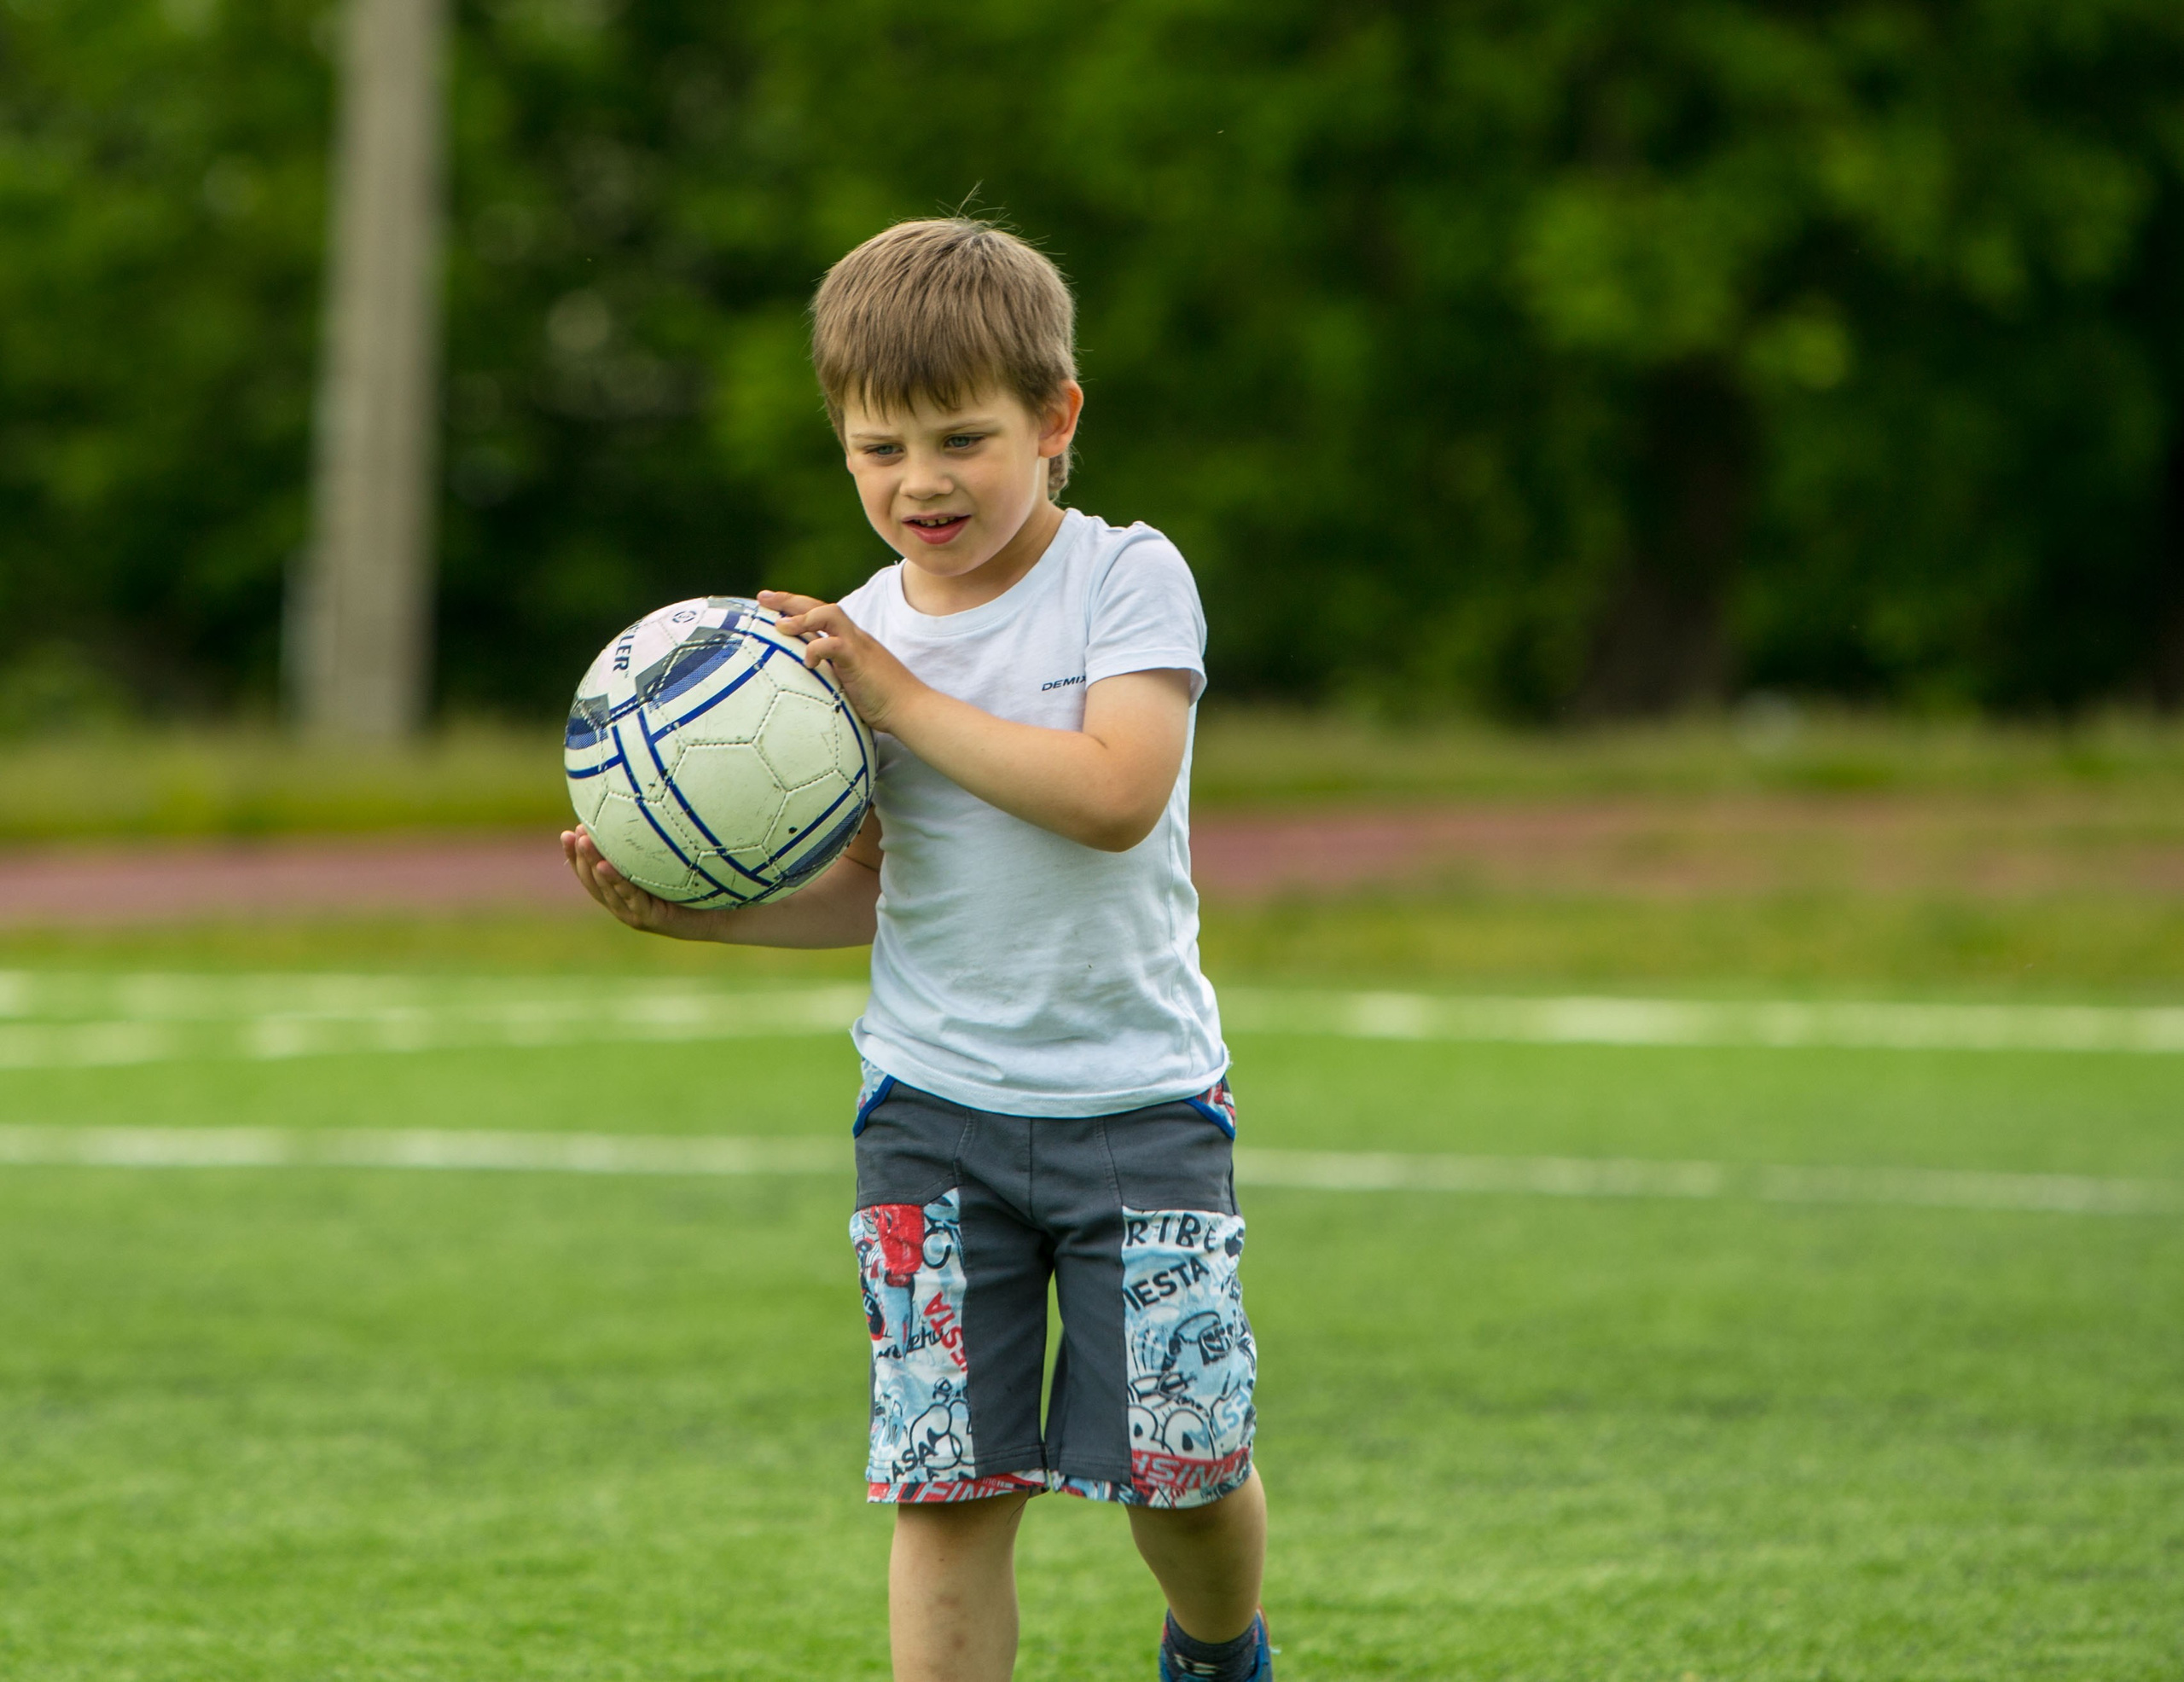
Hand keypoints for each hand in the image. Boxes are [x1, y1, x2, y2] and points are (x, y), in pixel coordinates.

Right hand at [561, 825, 711, 938]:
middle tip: (572, 834)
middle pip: (593, 880)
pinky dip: (616, 881)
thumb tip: (642, 802)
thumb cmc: (696, 885)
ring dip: (592, 865)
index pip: (590, 873)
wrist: (722, 914)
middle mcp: (624, 904)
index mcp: (622, 891)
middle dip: (579, 857)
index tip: (567, 832)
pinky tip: (605, 865)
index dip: (575, 855)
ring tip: (583, 843)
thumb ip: (651, 844)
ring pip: (607, 889)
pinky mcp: (650, 918)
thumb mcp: (668, 861)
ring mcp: (635, 913)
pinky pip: (630, 897)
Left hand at [759, 590, 922, 731]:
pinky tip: (807, 661)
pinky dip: (817, 648)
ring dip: (802, 617)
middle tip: (763, 597)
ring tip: (780, 626)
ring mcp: (858, 645)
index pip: (821, 614)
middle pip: (820, 605)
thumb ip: (832, 672)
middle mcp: (853, 636)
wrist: (910, 709)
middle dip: (790, 599)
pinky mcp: (859, 660)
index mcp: (850, 640)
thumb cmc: (882, 700)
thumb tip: (808, 677)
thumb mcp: (850, 681)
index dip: (796, 606)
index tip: (771, 604)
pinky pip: (835, 643)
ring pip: (829, 614)